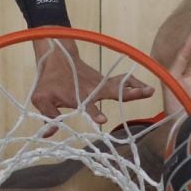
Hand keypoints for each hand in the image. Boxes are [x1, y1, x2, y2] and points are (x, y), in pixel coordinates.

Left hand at [31, 38, 154, 124]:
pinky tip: (147, 88)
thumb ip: (48, 116)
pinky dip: (134, 84)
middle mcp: (92, 90)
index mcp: (77, 96)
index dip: (94, 113)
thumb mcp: (41, 98)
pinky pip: (121, 82)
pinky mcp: (104, 82)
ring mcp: (99, 84)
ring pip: (120, 85)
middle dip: (126, 94)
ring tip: (150, 91)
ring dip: (135, 88)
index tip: (102, 120)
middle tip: (142, 94)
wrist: (57, 56)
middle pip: (111, 92)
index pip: (87, 106)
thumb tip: (50, 134)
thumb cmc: (48, 80)